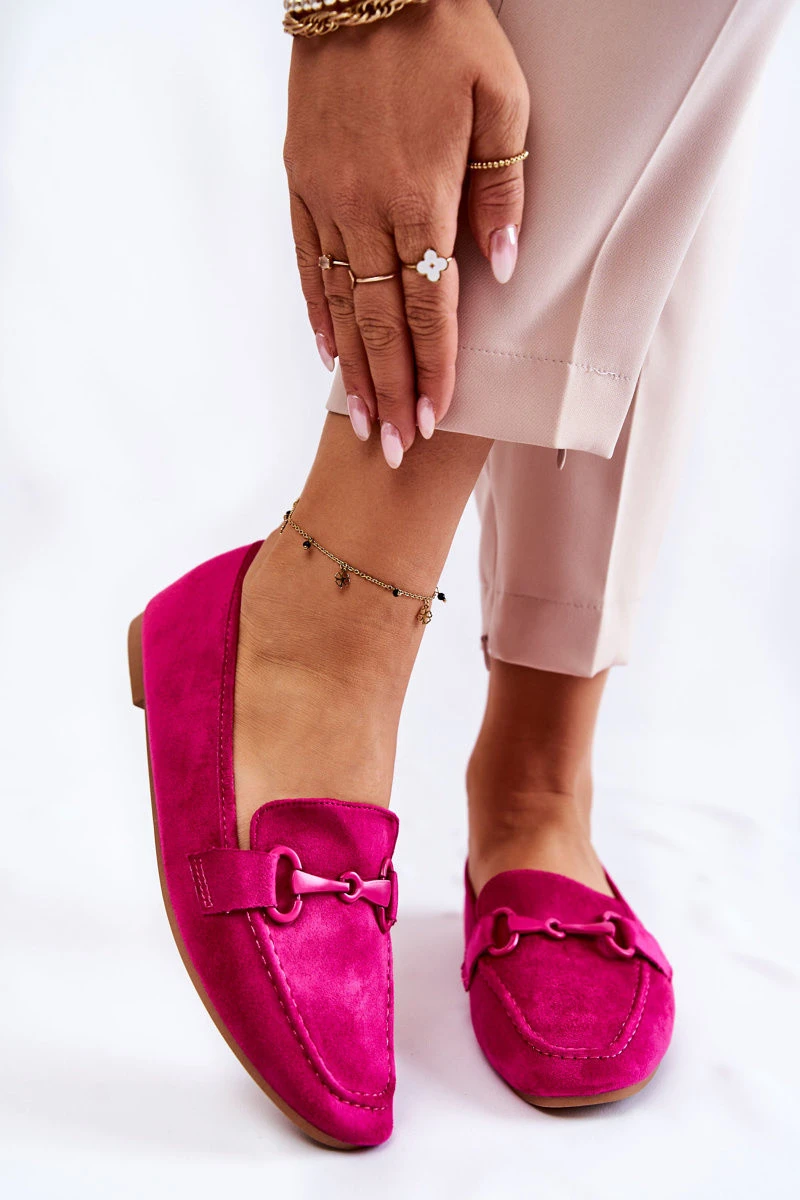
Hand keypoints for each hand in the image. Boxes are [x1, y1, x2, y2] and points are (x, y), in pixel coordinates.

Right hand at [284, 0, 529, 465]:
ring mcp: (326, 198)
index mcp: (421, 196)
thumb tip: (501, 270)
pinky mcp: (300, 182)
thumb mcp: (502, 101)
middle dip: (390, 391)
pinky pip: (307, 260)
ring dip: (353, 367)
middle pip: (381, 322)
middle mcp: (367, 209)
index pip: (431, 306)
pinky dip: (318, 310)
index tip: (434, 420)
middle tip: (392, 449)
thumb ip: (503, 191)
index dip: (434, 369)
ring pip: (341, 302)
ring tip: (359, 419)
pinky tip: (325, 351)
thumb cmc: (449, 35)